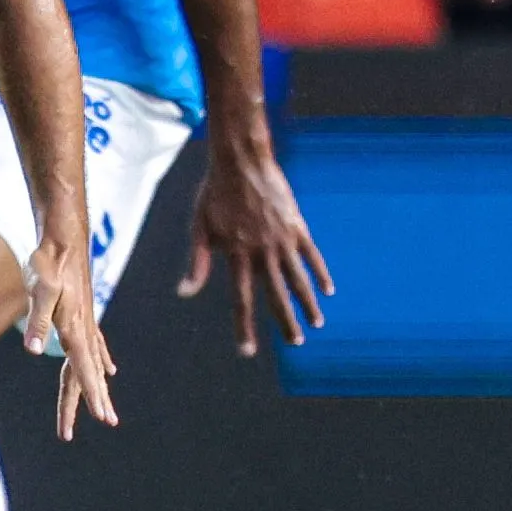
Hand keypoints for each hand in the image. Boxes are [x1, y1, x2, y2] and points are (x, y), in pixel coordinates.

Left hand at [25, 235, 118, 439]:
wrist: (64, 236)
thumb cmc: (49, 261)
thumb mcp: (39, 288)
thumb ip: (37, 319)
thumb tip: (32, 349)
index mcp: (75, 327)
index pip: (84, 369)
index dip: (93, 395)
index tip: (103, 418)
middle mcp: (84, 328)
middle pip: (88, 372)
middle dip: (92, 400)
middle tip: (102, 423)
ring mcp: (86, 322)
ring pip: (92, 363)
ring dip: (96, 387)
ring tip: (105, 410)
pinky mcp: (83, 314)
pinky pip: (95, 346)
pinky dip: (101, 362)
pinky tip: (110, 370)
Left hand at [180, 138, 333, 353]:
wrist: (241, 159)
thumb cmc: (215, 193)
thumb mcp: (200, 227)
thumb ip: (197, 262)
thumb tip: (184, 293)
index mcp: (237, 255)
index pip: (241, 300)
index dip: (245, 327)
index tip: (248, 351)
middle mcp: (262, 251)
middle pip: (277, 295)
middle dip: (287, 322)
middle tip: (296, 342)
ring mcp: (283, 239)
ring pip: (299, 278)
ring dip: (308, 303)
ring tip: (317, 322)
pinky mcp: (297, 225)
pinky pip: (312, 255)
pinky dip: (320, 273)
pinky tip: (327, 289)